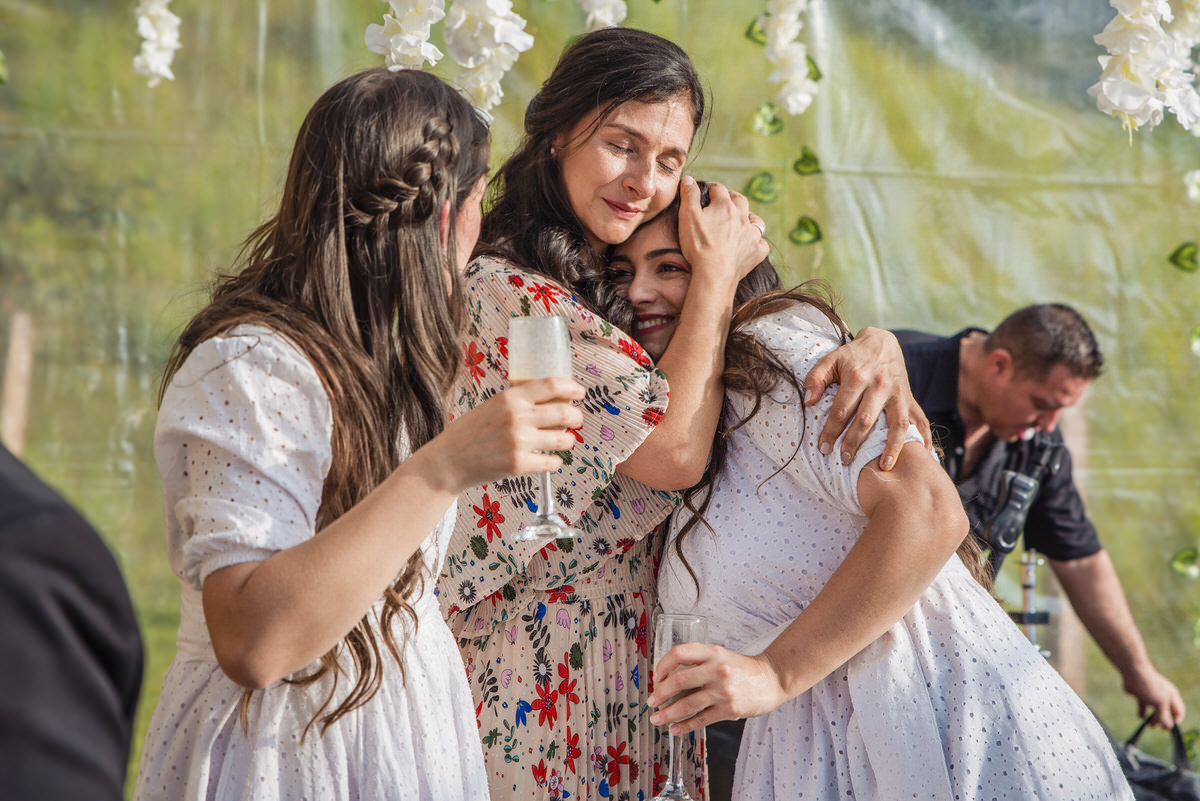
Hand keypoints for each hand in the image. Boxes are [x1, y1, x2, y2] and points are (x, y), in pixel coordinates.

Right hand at [426, 377, 584, 491]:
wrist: (450, 460)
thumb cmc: (471, 432)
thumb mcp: (493, 405)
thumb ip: (519, 401)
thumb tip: (553, 400)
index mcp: (510, 397)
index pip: (552, 385)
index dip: (572, 388)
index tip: (580, 393)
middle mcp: (517, 418)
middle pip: (564, 413)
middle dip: (576, 417)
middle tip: (576, 420)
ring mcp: (519, 442)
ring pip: (564, 439)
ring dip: (568, 440)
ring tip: (564, 441)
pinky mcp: (519, 464)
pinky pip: (553, 463)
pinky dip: (556, 462)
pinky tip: (550, 459)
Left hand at [646, 643, 788, 735]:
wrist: (772, 680)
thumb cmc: (741, 668)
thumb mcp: (720, 656)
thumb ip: (698, 663)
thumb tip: (667, 679)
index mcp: (712, 652)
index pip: (679, 653)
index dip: (662, 664)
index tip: (655, 676)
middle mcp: (717, 670)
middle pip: (678, 681)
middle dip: (659, 694)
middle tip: (651, 701)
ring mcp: (723, 691)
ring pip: (686, 705)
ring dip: (667, 714)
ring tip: (656, 719)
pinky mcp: (729, 710)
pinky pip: (700, 720)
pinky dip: (684, 726)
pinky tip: (675, 729)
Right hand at [677, 178, 769, 288]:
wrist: (714, 273)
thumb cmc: (699, 245)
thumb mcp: (687, 216)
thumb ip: (689, 195)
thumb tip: (689, 179)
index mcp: (724, 206)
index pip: (718, 189)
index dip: (711, 188)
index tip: (706, 190)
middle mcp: (742, 217)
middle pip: (739, 200)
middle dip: (732, 197)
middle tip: (725, 199)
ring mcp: (751, 235)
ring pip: (755, 220)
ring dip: (748, 218)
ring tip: (742, 220)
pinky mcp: (756, 252)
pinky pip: (761, 244)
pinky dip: (756, 242)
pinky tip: (750, 244)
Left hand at [804, 327, 930, 470]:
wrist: (882, 342)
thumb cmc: (852, 356)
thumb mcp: (830, 359)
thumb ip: (816, 378)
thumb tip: (808, 401)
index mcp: (857, 377)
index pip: (841, 410)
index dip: (831, 431)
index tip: (823, 448)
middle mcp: (880, 386)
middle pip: (866, 420)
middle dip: (853, 442)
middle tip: (844, 460)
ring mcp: (898, 392)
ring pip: (897, 423)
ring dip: (891, 447)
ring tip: (883, 467)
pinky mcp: (909, 397)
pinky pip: (920, 419)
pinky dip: (922, 437)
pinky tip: (922, 454)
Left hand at [1125, 666, 1185, 728]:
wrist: (1133, 672)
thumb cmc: (1150, 687)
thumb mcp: (1160, 704)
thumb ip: (1164, 716)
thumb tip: (1169, 727)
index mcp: (1172, 697)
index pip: (1179, 712)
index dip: (1176, 721)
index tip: (1170, 728)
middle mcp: (1164, 696)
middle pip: (1166, 712)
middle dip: (1163, 721)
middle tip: (1157, 727)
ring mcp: (1152, 695)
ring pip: (1155, 710)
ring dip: (1153, 718)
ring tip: (1150, 726)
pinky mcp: (1142, 694)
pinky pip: (1144, 706)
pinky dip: (1142, 712)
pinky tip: (1140, 717)